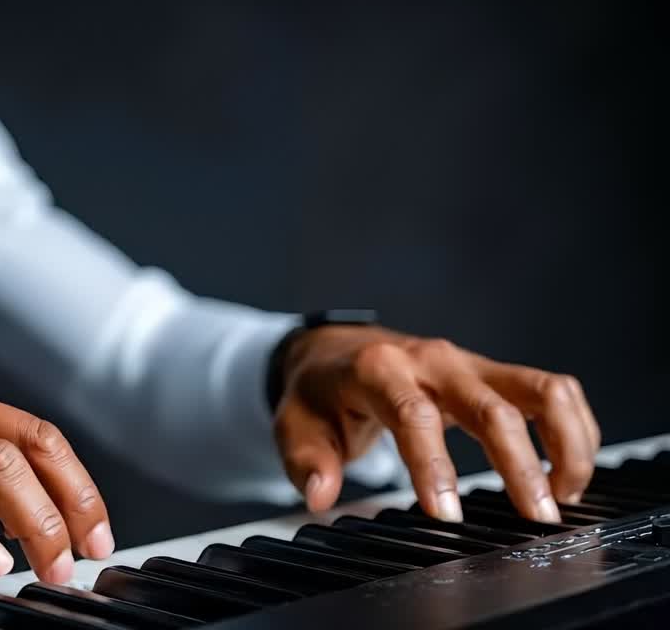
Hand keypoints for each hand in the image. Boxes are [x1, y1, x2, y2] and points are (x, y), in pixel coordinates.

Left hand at [273, 325, 599, 523]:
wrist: (335, 351)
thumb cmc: (319, 392)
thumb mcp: (295, 424)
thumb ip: (306, 461)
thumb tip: (319, 495)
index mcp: (378, 370)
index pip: (412, 414)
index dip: (432, 464)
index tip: (445, 513)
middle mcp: (431, 361)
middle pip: (490, 407)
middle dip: (518, 465)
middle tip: (534, 517)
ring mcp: (468, 364)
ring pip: (540, 390)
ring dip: (565, 442)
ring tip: (564, 497)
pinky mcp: (493, 373)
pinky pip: (551, 392)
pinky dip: (573, 429)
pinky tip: (568, 473)